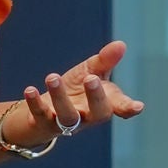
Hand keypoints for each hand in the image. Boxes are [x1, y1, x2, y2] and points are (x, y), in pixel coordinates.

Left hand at [13, 39, 145, 144]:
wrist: (45, 110)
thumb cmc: (75, 90)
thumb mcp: (90, 72)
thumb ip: (105, 60)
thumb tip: (120, 44)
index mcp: (105, 103)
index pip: (121, 108)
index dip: (129, 108)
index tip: (137, 107)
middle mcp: (88, 116)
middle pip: (98, 113)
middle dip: (96, 97)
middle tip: (91, 78)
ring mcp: (66, 123)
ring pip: (67, 115)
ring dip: (60, 96)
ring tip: (52, 77)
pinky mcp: (44, 123)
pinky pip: (40, 115)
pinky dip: (35, 103)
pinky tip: (30, 89)